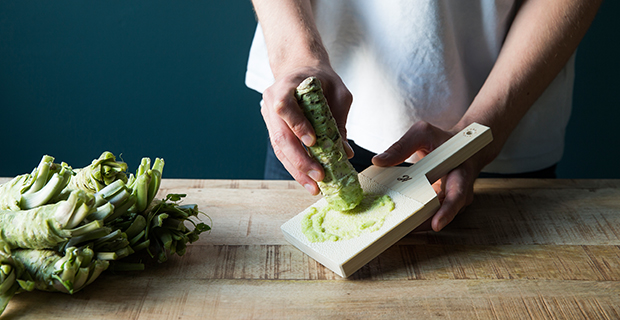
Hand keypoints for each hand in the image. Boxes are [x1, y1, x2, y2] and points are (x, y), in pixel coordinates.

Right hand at [261, 65, 352, 194]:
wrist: (300, 70)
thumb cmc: (321, 79)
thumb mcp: (338, 92)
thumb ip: (339, 118)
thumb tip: (345, 152)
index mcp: (286, 86)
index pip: (285, 106)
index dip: (297, 125)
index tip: (312, 142)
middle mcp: (272, 102)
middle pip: (280, 135)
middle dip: (300, 159)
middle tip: (318, 176)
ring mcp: (269, 118)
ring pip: (279, 149)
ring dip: (297, 170)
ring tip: (314, 187)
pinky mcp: (274, 130)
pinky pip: (282, 152)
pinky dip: (295, 168)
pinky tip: (307, 181)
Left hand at [372, 121, 485, 231]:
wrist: (458, 148)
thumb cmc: (443, 140)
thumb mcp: (424, 133)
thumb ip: (402, 146)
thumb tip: (378, 160)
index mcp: (460, 173)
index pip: (457, 195)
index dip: (447, 211)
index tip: (437, 225)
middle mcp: (458, 192)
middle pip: (442, 213)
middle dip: (422, 223)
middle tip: (401, 230)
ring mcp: (449, 201)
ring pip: (432, 218)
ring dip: (414, 224)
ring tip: (392, 230)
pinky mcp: (438, 204)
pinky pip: (426, 215)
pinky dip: (411, 219)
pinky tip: (393, 222)